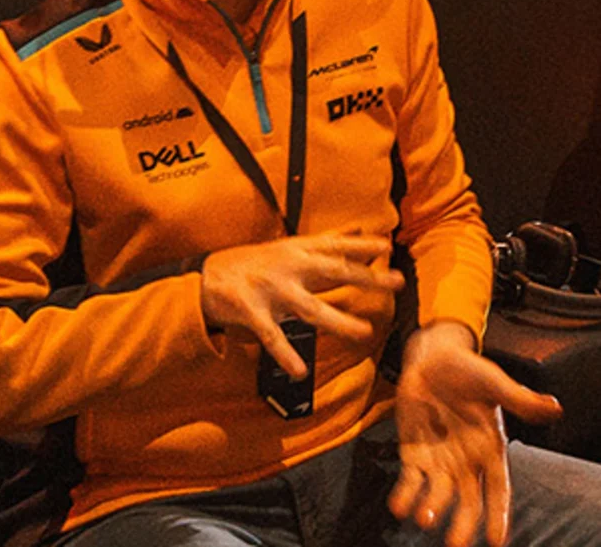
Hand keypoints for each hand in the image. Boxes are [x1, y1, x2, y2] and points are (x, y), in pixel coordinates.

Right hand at [199, 232, 401, 379]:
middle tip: (395, 282)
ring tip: (363, 332)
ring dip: (338, 320)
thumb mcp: (288, 246)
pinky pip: (273, 337)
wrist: (205, 276)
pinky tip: (299, 371)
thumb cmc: (252, 262)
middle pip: (334, 271)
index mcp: (297, 250)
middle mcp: (289, 267)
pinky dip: (286, 355)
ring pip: (311, 308)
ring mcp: (271, 290)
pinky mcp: (252, 311)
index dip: (361, 244)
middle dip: (366, 277)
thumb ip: (324, 242)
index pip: (335, 244)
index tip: (386, 246)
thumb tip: (356, 228)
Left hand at [390, 323, 559, 546]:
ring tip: (425, 518)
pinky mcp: (414, 452)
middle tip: (457, 544)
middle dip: (464, 523)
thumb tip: (556, 408)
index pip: (499, 489)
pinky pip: (410, 479)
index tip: (497, 542)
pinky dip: (405, 494)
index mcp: (490, 449)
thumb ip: (521, 400)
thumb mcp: (495, 383)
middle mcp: (466, 461)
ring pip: (437, 493)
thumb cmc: (469, 370)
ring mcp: (439, 459)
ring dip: (432, 507)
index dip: (499, 515)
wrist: (433, 357)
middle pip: (468, 500)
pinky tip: (399, 506)